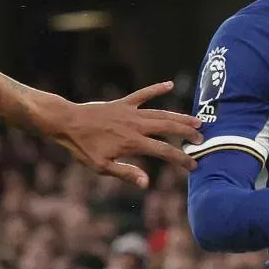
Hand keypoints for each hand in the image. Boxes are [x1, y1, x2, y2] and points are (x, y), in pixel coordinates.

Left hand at [33, 82, 199, 189]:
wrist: (67, 122)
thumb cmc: (82, 147)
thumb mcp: (102, 166)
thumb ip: (126, 173)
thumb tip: (147, 183)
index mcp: (132, 143)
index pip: (164, 151)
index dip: (181, 159)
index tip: (193, 165)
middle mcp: (135, 125)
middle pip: (168, 128)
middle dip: (187, 134)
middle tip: (201, 140)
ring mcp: (130, 112)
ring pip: (161, 112)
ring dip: (180, 116)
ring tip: (196, 120)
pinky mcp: (123, 103)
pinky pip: (143, 94)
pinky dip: (156, 89)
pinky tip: (169, 84)